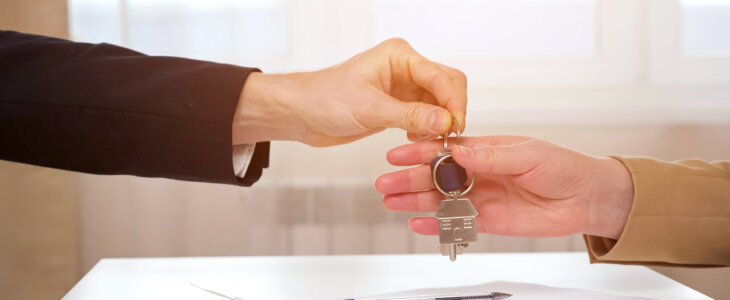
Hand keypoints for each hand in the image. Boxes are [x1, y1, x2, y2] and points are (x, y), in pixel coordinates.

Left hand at [232, 38, 466, 146]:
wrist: (302, 113)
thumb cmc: (325, 99)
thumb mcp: (370, 109)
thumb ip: (410, 115)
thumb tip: (445, 120)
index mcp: (399, 56)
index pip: (442, 76)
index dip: (453, 103)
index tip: (455, 127)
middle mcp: (406, 68)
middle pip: (448, 86)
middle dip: (451, 111)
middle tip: (448, 137)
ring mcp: (404, 87)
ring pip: (440, 103)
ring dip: (440, 123)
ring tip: (431, 141)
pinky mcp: (399, 106)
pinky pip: (427, 116)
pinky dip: (429, 129)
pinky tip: (417, 140)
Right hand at [375, 136, 634, 239]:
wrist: (585, 198)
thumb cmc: (561, 166)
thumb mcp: (527, 153)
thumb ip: (491, 156)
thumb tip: (459, 151)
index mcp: (484, 151)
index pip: (443, 150)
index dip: (419, 151)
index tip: (397, 154)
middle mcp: (476, 173)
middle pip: (434, 176)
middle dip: (408, 178)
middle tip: (385, 183)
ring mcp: (479, 197)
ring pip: (439, 199)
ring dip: (414, 200)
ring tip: (390, 201)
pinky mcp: (487, 221)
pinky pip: (456, 222)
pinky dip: (435, 224)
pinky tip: (416, 223)